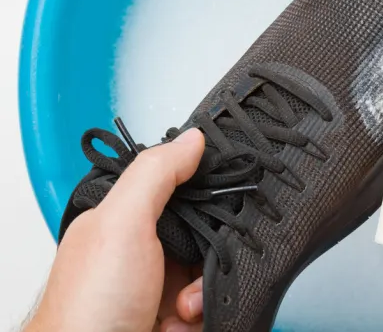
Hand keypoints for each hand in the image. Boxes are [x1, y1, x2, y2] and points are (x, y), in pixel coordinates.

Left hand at [25, 129, 205, 331]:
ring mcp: (156, 292)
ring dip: (204, 291)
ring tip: (180, 308)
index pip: (177, 190)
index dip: (203, 193)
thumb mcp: (122, 225)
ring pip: (211, 274)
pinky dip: (202, 318)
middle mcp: (141, 255)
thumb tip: (192, 138)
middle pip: (203, 234)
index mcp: (124, 223)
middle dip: (210, 251)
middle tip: (194, 265)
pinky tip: (177, 325)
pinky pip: (210, 309)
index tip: (226, 195)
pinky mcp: (172, 322)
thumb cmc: (87, 312)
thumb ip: (156, 175)